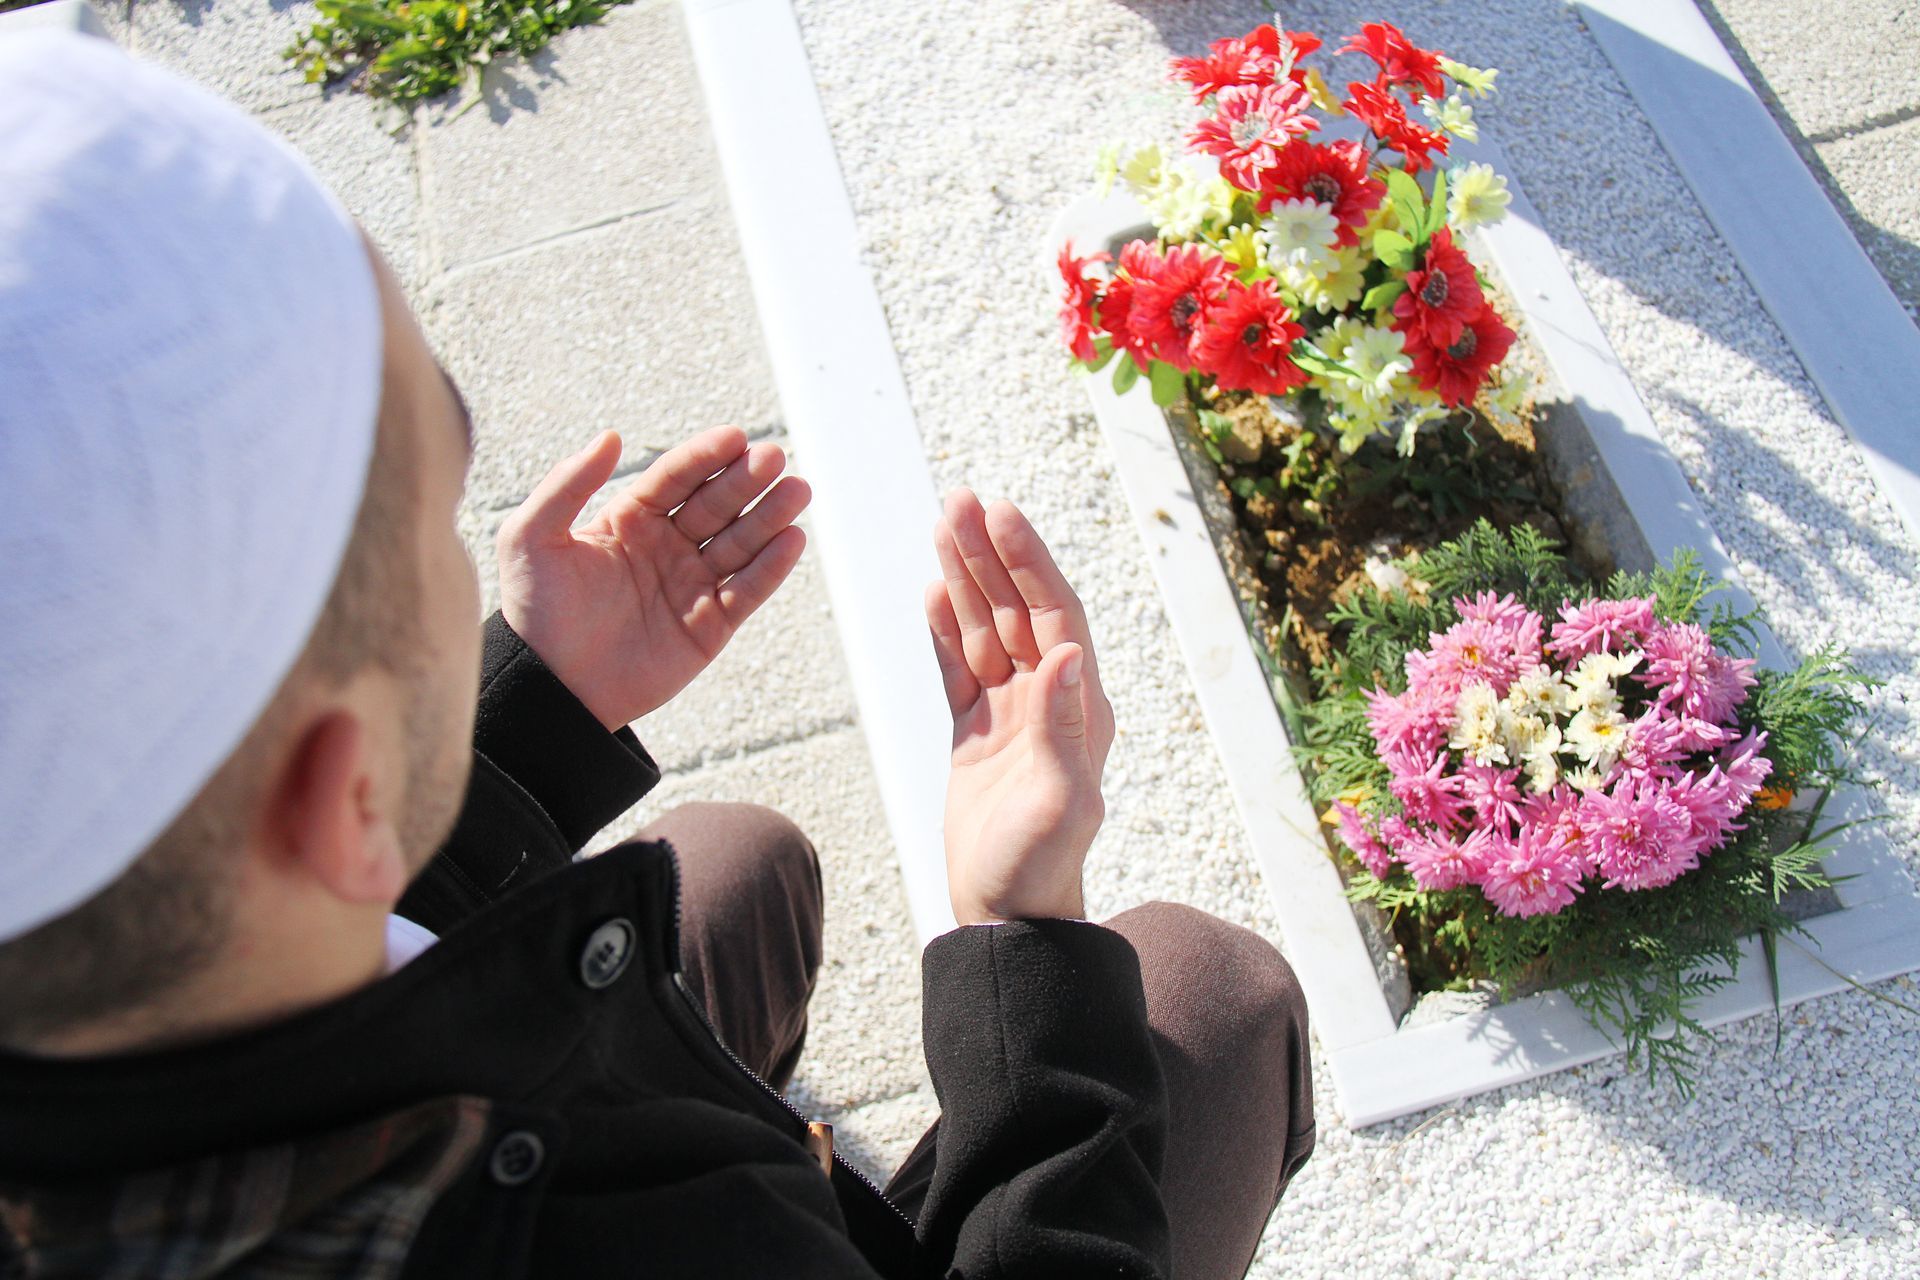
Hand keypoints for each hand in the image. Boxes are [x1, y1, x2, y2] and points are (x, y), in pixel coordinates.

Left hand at [498, 427, 809, 730]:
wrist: (550, 688)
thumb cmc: (534, 611)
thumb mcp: (530, 538)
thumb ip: (567, 484)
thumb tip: (610, 436)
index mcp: (630, 520)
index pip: (675, 478)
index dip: (704, 456)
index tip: (734, 437)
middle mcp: (666, 547)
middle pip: (715, 504)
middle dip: (745, 480)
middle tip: (774, 457)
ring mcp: (691, 585)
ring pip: (740, 543)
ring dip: (770, 516)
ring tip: (797, 490)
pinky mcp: (710, 627)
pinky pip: (746, 591)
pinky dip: (771, 567)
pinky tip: (792, 539)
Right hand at [926, 490, 1114, 925]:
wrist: (1007, 916)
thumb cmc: (1037, 866)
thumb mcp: (1057, 799)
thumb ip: (1062, 726)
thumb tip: (1069, 654)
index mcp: (1079, 707)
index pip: (1055, 614)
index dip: (1028, 562)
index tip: (1000, 515)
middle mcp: (1051, 700)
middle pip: (1019, 607)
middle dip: (990, 553)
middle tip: (958, 500)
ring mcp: (1012, 714)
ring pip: (987, 628)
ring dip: (965, 577)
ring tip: (941, 524)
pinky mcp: (978, 733)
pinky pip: (960, 666)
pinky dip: (946, 628)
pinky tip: (932, 591)